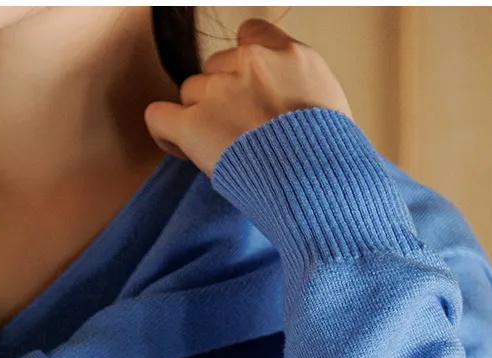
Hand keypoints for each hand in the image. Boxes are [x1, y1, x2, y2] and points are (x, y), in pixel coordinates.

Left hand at [144, 17, 352, 178]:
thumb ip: (298, 89)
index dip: (242, 68)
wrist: (320, 185)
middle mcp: (251, 63)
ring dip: (200, 118)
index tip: (246, 94)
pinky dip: (166, 133)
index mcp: (287, 55)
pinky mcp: (195, 124)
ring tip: (219, 151)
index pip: (249, 38)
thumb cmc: (332, 161)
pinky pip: (159, 116)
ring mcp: (220, 91)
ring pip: (191, 92)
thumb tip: (284, 105)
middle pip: (216, 69)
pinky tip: (181, 148)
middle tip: (236, 135)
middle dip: (222, 98)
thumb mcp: (330, 106)